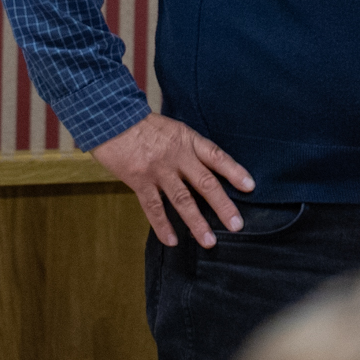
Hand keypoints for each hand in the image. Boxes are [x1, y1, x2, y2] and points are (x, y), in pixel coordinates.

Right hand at [92, 114, 254, 247]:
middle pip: (205, 183)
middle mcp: (177, 156)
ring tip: (209, 241)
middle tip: (237, 225)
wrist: (110, 118)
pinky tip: (171, 240)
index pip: (216, 156)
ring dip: (197, 222)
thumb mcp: (170, 128)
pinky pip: (154, 207)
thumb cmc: (140, 123)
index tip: (250, 186)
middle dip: (223, 206)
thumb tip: (203, 167)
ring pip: (183, 200)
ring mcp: (158, 170)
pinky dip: (162, 225)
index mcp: (187, 139)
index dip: (234, 171)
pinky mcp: (139, 180)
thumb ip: (186, 147)